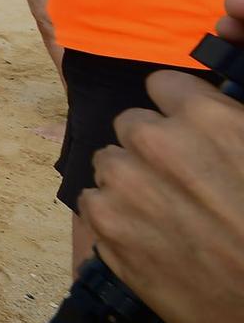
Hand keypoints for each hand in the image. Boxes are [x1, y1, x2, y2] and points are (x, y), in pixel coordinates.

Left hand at [80, 55, 243, 322]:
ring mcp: (125, 184)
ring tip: (171, 215)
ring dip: (132, 183)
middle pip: (132, 125)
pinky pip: (95, 203)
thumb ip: (228, 121)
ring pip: (110, 163)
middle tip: (186, 183)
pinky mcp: (106, 226)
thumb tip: (210, 93)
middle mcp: (154, 142)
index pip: (162, 85)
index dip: (179, 111)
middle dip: (154, 148)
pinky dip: (117, 219)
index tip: (191, 133)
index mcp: (203, 116)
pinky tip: (153, 238)